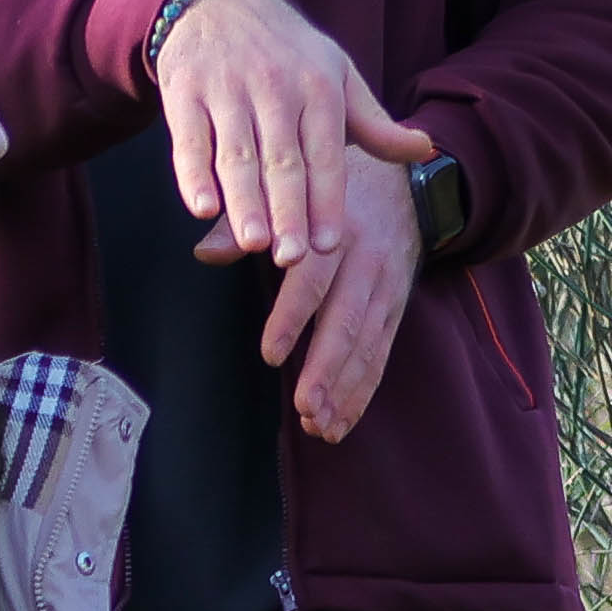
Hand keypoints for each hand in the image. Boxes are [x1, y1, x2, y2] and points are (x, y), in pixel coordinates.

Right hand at [150, 0, 445, 270]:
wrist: (217, 2)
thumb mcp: (336, 75)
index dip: (326, 202)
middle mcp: (274, 89)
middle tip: (290, 258)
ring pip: (237, 156)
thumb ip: (374, 124)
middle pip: (282, 161)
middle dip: (287, 211)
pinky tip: (202, 209)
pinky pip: (190, 141)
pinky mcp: (184, 93)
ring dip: (244, 201)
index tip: (327, 246)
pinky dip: (193, 175)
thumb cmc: (286, 52)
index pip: (325, 156)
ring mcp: (226, 91)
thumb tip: (424, 150)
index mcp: (318, 89)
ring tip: (253, 242)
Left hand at [258, 151, 428, 442]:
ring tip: (319, 426)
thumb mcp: (293, 191)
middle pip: (346, 321)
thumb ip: (248, 222)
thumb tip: (205, 252)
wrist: (406, 184)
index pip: (312, 277)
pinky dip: (362, 392)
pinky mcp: (396, 310)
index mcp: (334, 230)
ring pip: (367, 346)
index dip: (293, 317)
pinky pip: (381, 355)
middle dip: (326, 368)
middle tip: (305, 407)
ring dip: (344, 390)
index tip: (271, 353)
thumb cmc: (330, 192)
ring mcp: (385, 289)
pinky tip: (339, 423)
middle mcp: (365, 262)